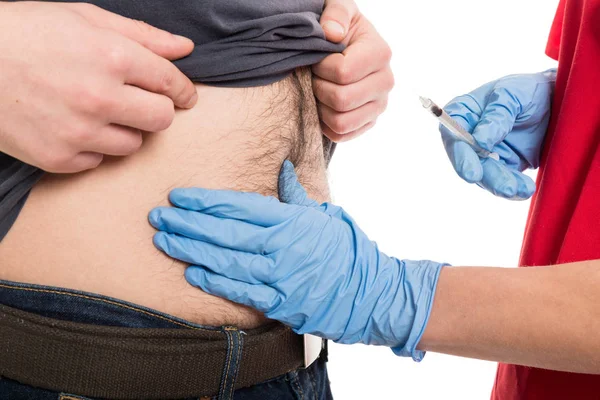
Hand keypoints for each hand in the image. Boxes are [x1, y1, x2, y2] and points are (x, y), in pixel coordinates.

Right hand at [0, 2, 197, 172]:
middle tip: (138, 101)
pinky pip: (98, 162)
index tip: (185, 96)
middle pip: (161, 120)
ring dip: (124, 129)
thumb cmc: (24, 32)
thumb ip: (142, 36)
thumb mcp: (83, 19)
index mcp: (111, 57)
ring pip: (133, 144)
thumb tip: (184, 49)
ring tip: (97, 111)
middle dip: (156, 109)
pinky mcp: (57, 158)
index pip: (170, 83)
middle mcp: (100, 98)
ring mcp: (78, 132)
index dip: (183, 90)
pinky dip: (92, 147)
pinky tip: (72, 126)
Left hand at [149, 161, 444, 359]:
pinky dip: (214, 281)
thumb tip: (282, 169)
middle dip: (188, 223)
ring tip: (165, 240)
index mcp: (292, 221)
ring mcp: (279, 276)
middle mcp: (281, 247)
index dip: (206, 201)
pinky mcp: (279, 302)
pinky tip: (191, 271)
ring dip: (191, 250)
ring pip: (225, 260)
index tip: (180, 196)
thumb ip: (297, 195)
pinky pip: (240, 290)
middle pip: (225, 232)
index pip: (240, 206)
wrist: (372, 293)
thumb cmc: (348, 251)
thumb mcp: (325, 215)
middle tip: (158, 216)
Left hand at [314, 0, 393, 141]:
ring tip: (319, 90)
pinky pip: (341, 135)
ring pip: (341, 122)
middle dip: (319, 88)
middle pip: (342, 100)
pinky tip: (323, 105)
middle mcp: (386, 82)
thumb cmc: (338, 27)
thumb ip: (335, 13)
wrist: (342, 47)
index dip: (321, 68)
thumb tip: (332, 34)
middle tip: (315, 77)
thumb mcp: (338, 8)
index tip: (317, 59)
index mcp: (380, 54)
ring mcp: (378, 106)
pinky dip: (325, 124)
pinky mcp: (368, 122)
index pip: (343, 73)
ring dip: (321, 108)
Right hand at [442, 70, 555, 199]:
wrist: (555, 101)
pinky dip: (514, 188)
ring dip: (502, 184)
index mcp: (463, 113)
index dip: (459, 153)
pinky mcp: (502, 166)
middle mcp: (468, 136)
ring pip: (485, 175)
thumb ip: (496, 115)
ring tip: (522, 189)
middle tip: (504, 187)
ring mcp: (484, 154)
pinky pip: (503, 182)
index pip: (451, 133)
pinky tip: (524, 190)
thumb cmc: (527, 90)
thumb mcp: (513, 94)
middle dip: (485, 175)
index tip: (473, 171)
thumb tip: (480, 141)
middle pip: (468, 160)